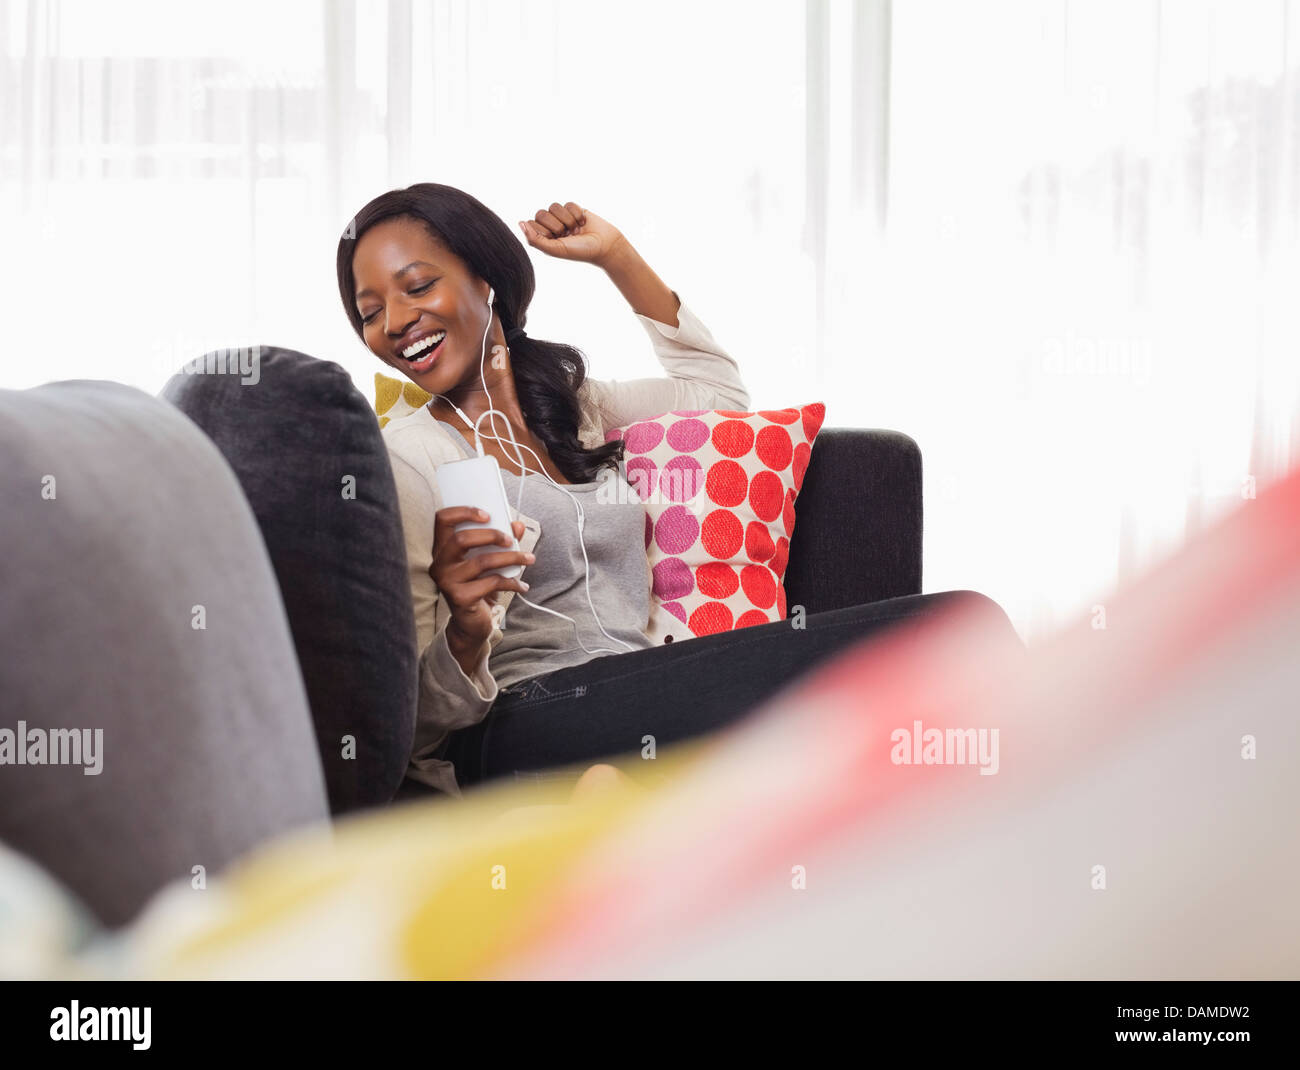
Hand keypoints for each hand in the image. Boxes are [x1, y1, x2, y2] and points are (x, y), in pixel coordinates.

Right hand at [431, 508, 532, 652]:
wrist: (471, 623)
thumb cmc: (479, 586)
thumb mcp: (490, 561)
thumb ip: (502, 541)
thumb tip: (518, 525)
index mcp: (442, 549)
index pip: (442, 520)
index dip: (463, 513)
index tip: (488, 514)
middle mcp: (439, 564)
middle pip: (461, 539)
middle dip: (491, 535)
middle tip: (511, 540)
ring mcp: (447, 582)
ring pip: (481, 561)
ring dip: (510, 558)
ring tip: (528, 559)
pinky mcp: (460, 598)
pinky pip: (491, 583)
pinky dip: (511, 582)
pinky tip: (522, 585)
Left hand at [518, 202, 628, 266]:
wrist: (604, 245)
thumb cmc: (580, 251)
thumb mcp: (555, 249)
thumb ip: (535, 239)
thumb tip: (520, 223)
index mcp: (543, 238)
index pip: (531, 223)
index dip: (544, 231)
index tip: (556, 240)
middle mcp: (551, 226)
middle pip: (540, 213)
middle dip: (556, 225)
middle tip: (567, 235)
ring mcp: (562, 217)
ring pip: (554, 206)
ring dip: (567, 220)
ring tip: (576, 230)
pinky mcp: (574, 209)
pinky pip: (568, 203)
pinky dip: (577, 214)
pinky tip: (583, 223)